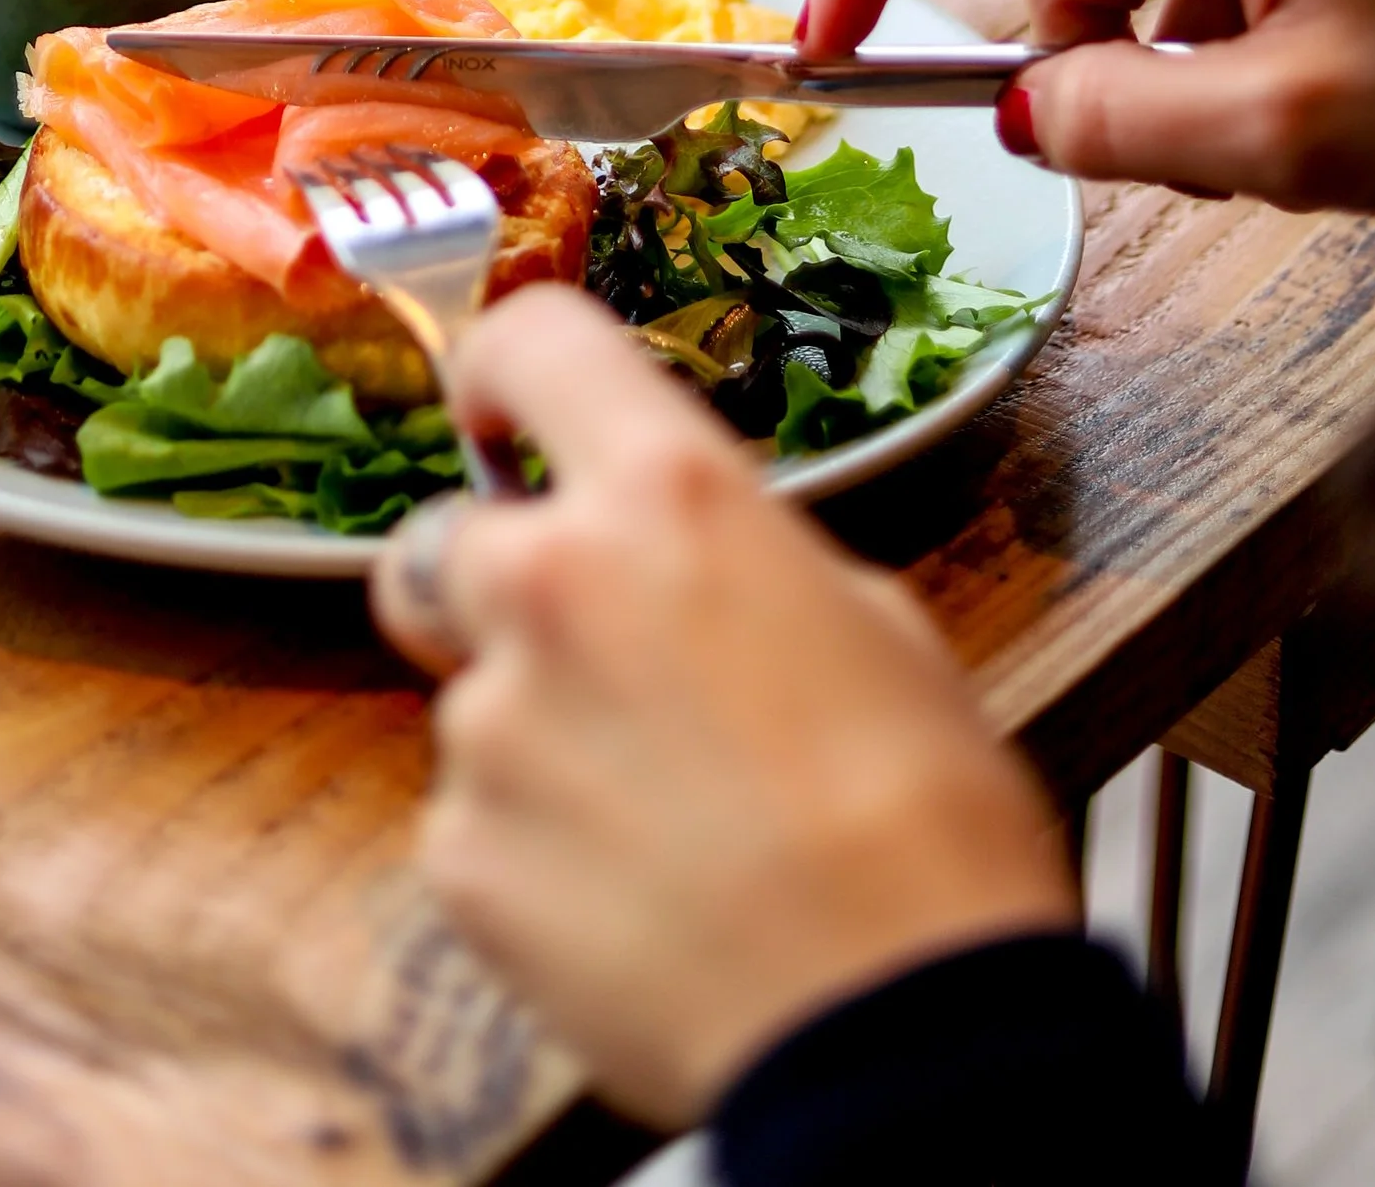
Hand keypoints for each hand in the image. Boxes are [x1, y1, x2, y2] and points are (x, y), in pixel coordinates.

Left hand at [372, 288, 1074, 1128]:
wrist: (899, 1032)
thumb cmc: (926, 824)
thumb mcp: (874, 628)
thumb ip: (743, 565)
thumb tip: (706, 575)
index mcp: (669, 498)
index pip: (534, 342)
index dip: (507, 369)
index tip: (508, 412)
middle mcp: (553, 582)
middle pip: (448, 540)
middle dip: (504, 590)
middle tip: (604, 666)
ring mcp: (489, 724)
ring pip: (471, 696)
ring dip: (538, 737)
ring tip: (662, 822)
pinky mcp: (459, 854)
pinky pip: (474, 822)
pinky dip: (534, 852)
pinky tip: (635, 900)